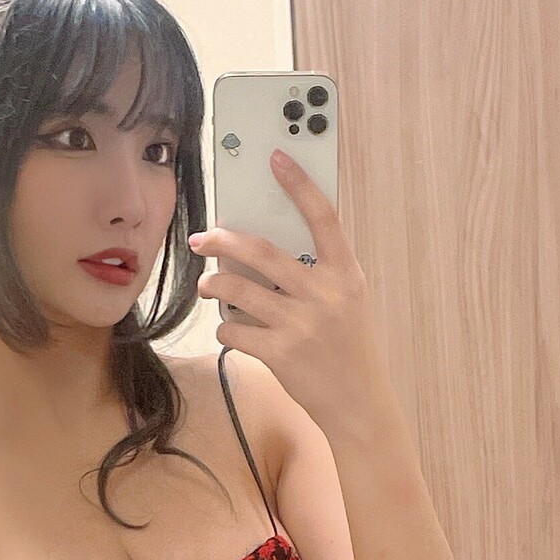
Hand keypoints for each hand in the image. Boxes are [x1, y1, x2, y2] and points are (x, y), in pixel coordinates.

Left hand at [188, 149, 388, 432]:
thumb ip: (319, 274)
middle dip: (222, 240)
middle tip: (202, 237)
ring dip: (213, 284)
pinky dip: (224, 328)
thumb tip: (263, 253)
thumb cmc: (348, 349)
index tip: (276, 157)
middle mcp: (324, 295)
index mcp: (345, 274)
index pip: (323, 217)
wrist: (357, 402)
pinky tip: (229, 329)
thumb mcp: (348, 302)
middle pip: (261, 252)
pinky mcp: (280, 354)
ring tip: (207, 285)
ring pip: (237, 290)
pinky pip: (234, 331)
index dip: (299, 184)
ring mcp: (300, 325)